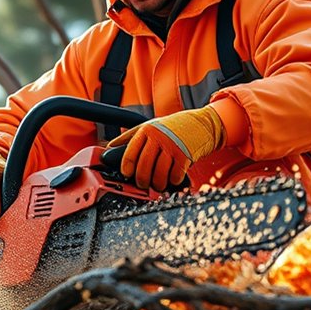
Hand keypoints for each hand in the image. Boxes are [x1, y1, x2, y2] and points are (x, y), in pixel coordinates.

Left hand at [106, 105, 224, 190]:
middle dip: (142, 180)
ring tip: (158, 185)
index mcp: (147, 130)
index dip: (126, 168)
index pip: (130, 153)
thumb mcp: (150, 126)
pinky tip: (172, 179)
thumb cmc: (173, 127)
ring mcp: (172, 146)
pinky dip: (173, 181)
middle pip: (143, 167)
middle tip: (143, 184)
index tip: (127, 175)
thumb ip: (130, 137)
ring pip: (159, 174)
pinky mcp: (185, 156)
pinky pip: (175, 176)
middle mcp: (158, 137)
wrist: (201, 124)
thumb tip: (109, 147)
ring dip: (157, 184)